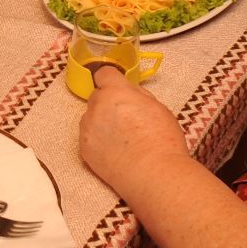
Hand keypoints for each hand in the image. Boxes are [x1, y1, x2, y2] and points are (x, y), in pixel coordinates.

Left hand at [78, 68, 186, 196]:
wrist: (154, 174)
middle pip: (97, 96)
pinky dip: (98, 141)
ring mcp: (88, 128)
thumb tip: (127, 92)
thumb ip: (137, 95)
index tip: (118, 89)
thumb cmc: (163, 141)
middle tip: (126, 120)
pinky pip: (88, 137)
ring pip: (91, 117)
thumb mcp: (158, 107)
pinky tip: (115, 152)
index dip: (112, 81)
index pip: (103, 73)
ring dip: (101, 122)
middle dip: (108, 103)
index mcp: (116, 92)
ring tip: (121, 140)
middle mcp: (97, 106)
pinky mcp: (84, 149)